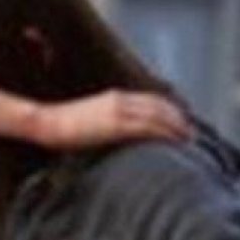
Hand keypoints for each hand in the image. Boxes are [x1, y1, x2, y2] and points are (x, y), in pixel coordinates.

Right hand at [32, 90, 191, 149]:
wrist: (48, 123)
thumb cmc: (63, 126)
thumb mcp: (91, 119)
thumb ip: (108, 121)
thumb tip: (117, 133)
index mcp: (115, 97)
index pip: (150, 100)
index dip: (169, 110)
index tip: (181, 120)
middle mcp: (120, 100)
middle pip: (159, 106)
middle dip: (178, 118)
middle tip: (191, 132)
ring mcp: (119, 111)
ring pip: (159, 115)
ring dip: (177, 126)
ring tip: (189, 139)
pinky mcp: (116, 125)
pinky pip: (149, 127)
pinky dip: (166, 133)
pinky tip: (176, 141)